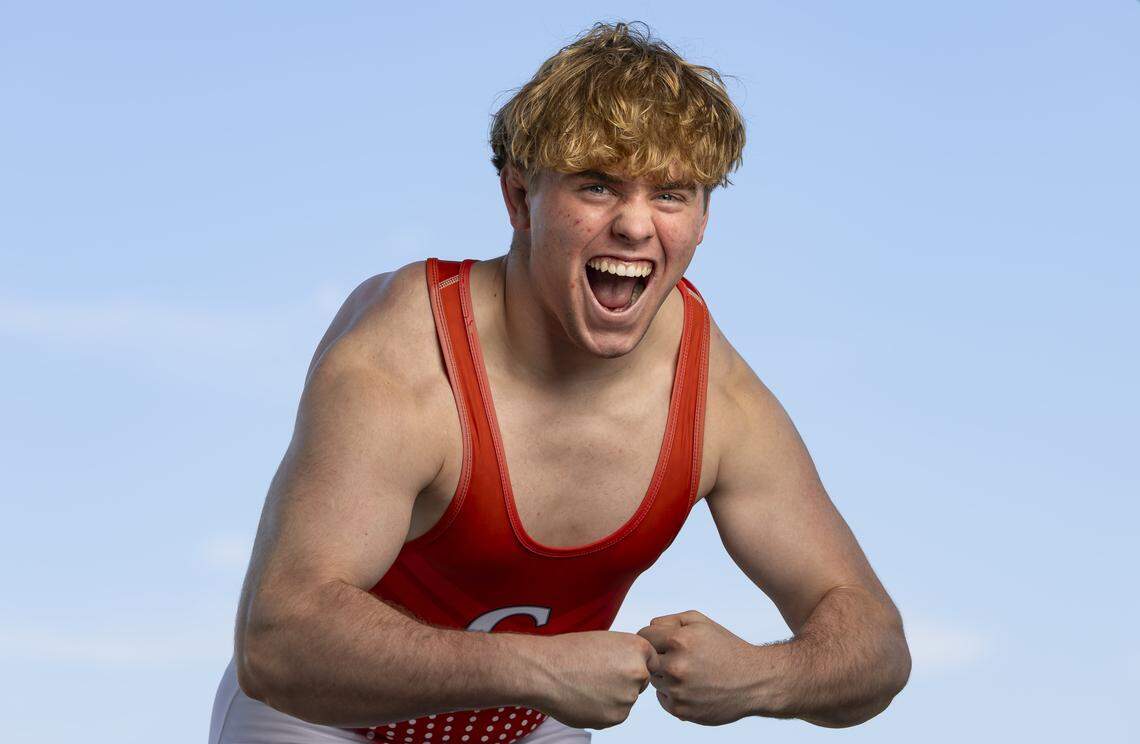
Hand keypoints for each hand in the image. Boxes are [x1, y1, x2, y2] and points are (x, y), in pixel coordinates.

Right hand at [535, 630, 654, 729]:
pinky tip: (584, 697)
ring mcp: (628, 697)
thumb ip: (626, 655)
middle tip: (597, 675)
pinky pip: (614, 714)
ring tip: (586, 685)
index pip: (650, 661)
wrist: (545, 671)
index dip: (633, 663)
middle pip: (640, 682)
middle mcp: (638, 672)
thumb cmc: (568, 652)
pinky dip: (602, 709)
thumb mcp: (605, 641)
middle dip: (624, 682)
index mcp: (638, 648)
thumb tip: (636, 669)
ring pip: (626, 700)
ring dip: (612, 697)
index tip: (617, 665)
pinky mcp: (616, 717)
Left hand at [636, 610, 757, 725]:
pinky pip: (663, 698)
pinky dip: (673, 693)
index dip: (653, 636)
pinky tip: (692, 687)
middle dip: (659, 657)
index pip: (643, 635)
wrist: (754, 681)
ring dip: (666, 676)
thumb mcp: (701, 623)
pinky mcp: (680, 710)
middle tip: (681, 658)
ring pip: (654, 680)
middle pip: (646, 660)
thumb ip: (670, 620)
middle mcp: (675, 667)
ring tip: (690, 673)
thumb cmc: (726, 648)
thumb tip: (649, 626)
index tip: (664, 641)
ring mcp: (677, 691)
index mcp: (678, 641)